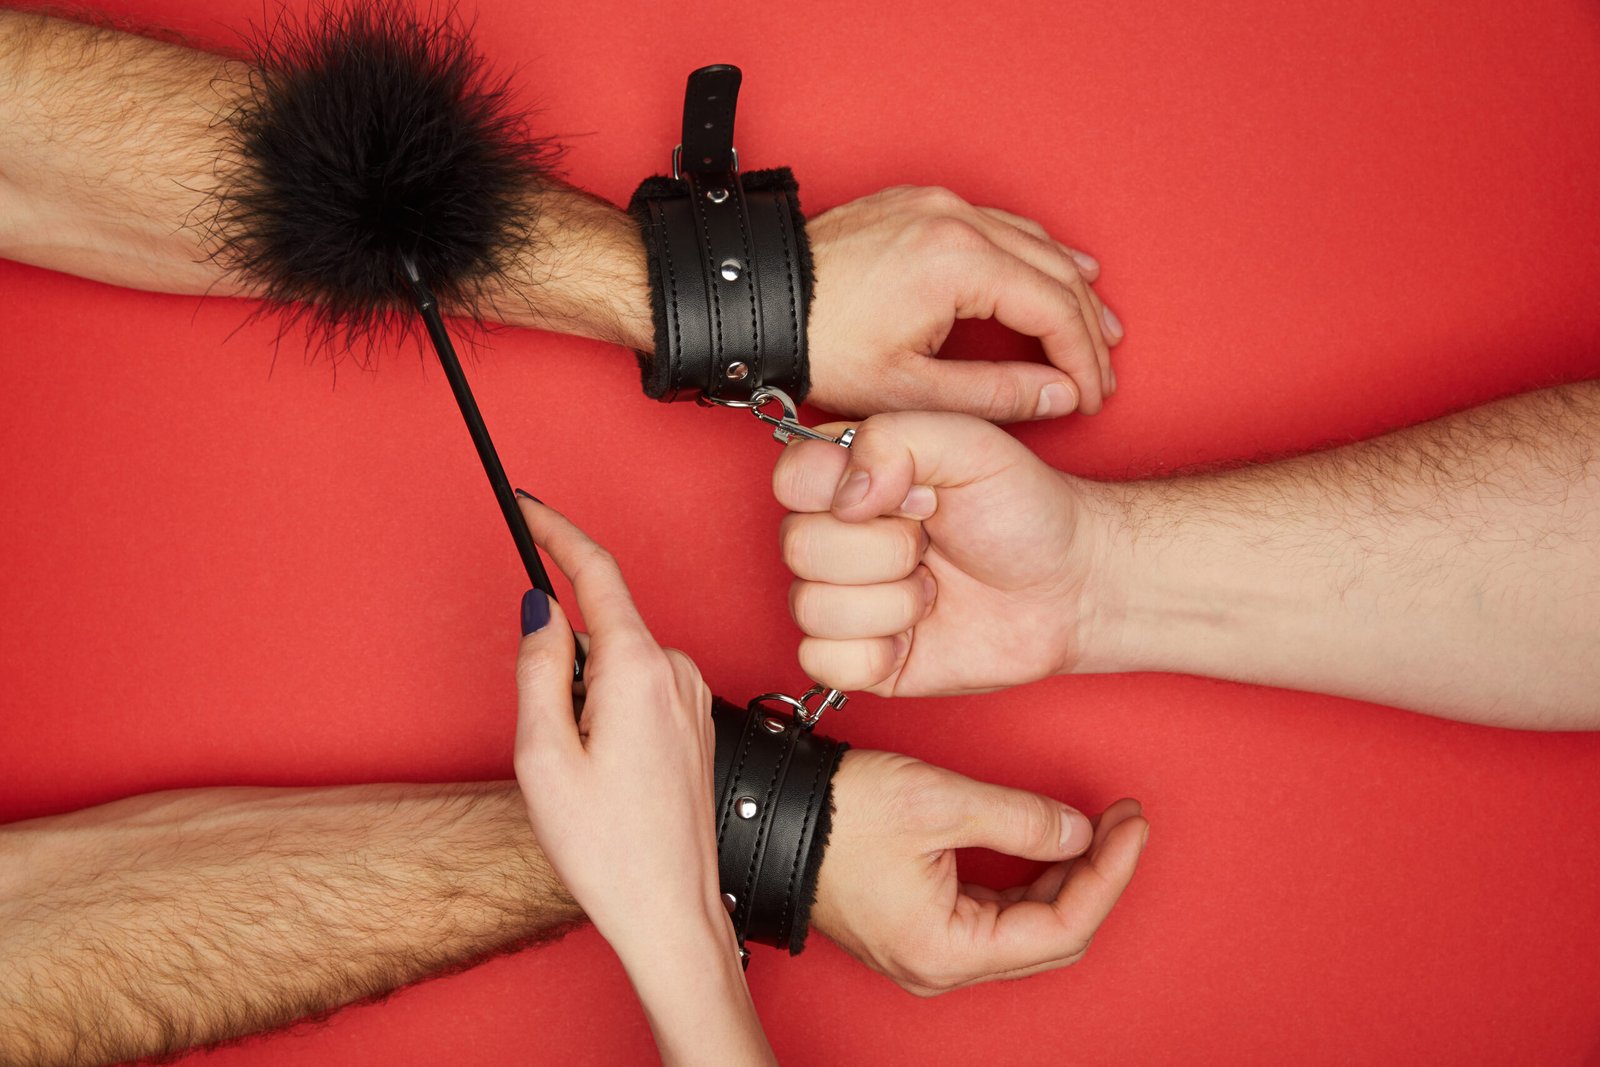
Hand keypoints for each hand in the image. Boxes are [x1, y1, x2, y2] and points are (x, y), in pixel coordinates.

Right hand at [511, 499, 771, 1064]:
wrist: (673, 912)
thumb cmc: (610, 848)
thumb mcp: (543, 755)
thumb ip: (538, 666)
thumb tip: (540, 608)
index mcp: (638, 668)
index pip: (595, 570)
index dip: (555, 530)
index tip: (527, 506)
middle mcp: (677, 670)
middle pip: (600, 629)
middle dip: (560, 669)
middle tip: (551, 748)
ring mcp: (693, 696)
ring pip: (617, 666)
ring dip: (584, 702)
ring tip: (583, 779)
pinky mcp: (698, 720)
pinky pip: (639, 692)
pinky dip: (608, 715)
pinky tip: (608, 777)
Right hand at [774, 411, 1112, 694]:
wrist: (1070, 585)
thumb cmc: (1024, 510)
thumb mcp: (972, 443)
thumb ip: (897, 439)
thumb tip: (846, 498)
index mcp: (850, 477)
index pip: (791, 479)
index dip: (846, 491)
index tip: (917, 494)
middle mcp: (837, 536)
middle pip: (798, 548)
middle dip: (883, 551)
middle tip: (933, 543)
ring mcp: (844, 599)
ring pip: (809, 609)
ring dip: (890, 603)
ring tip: (933, 589)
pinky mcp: (860, 657)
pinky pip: (822, 662)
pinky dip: (876, 653)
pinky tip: (916, 635)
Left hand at [805, 186, 1121, 421]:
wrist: (755, 299)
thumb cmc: (819, 346)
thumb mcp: (909, 391)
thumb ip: (995, 396)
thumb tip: (1061, 395)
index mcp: (958, 261)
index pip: (1053, 307)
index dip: (1082, 356)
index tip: (1093, 394)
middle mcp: (955, 218)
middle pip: (1053, 269)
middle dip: (1086, 324)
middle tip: (1104, 370)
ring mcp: (935, 203)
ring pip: (1030, 240)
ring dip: (1067, 284)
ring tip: (1096, 327)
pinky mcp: (917, 203)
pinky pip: (996, 223)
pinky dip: (1030, 254)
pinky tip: (1050, 272)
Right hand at [812, 751, 1146, 994]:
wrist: (768, 813)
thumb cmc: (838, 813)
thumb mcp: (939, 800)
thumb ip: (1021, 819)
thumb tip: (1080, 832)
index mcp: (946, 950)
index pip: (1061, 928)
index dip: (1109, 874)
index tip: (1133, 825)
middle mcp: (940, 965)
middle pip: (1050, 936)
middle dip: (1096, 876)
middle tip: (1124, 820)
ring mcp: (929, 950)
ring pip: (1025, 927)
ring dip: (1066, 877)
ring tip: (1097, 824)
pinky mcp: (920, 927)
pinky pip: (995, 916)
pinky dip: (1029, 879)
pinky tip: (1049, 841)